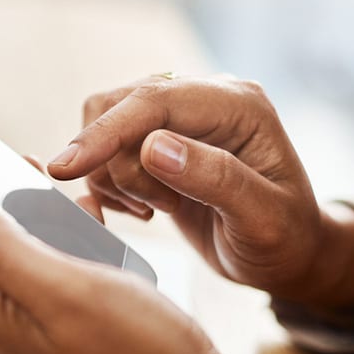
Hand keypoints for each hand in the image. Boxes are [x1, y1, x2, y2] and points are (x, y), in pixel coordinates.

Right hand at [47, 75, 353, 314]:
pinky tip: (147, 209)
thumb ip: (216, 179)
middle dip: (116, 163)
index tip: (66, 168)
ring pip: (104, 125)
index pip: (154, 101)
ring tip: (158, 211)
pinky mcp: (158, 139)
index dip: (106, 132)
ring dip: (114, 176)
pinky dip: (110, 183)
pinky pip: (106, 149)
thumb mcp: (264, 221)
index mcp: (237, 104)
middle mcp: (205, 97)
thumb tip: (153, 147)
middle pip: (118, 105)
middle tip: (156, 210)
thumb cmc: (286, 243)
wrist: (287, 256)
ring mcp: (179, 117)